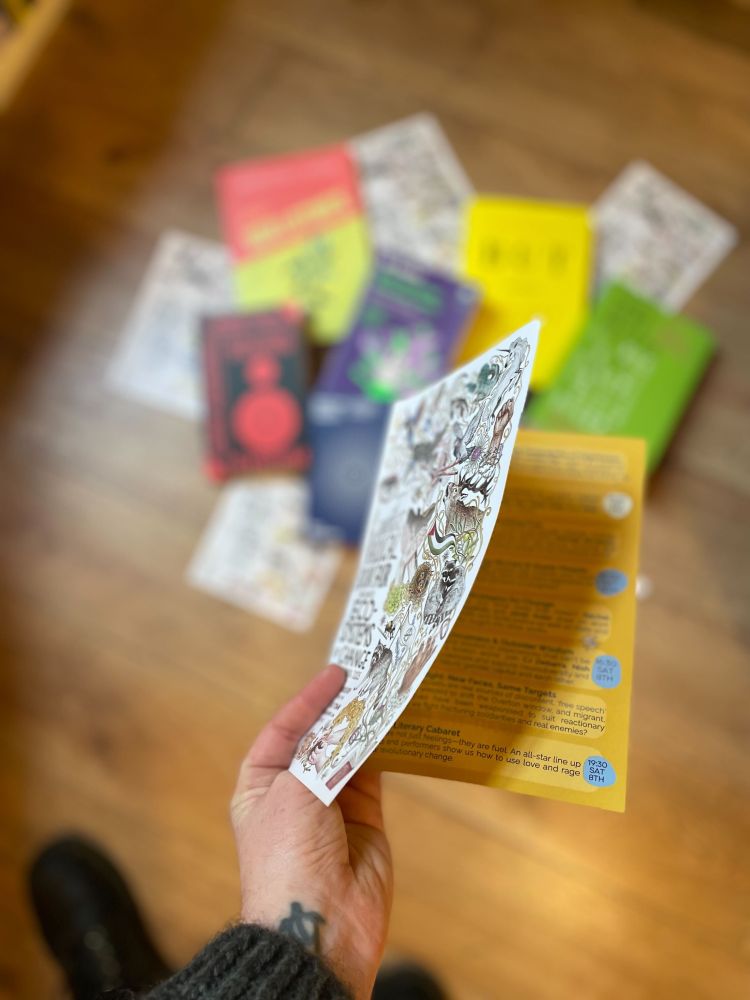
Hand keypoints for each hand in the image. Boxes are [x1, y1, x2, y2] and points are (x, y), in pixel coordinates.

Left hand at [231, 664, 392, 998]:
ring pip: (351, 753)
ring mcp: (332, 806)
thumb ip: (326, 751)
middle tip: (369, 674)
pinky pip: (376, 775)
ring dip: (366, 726)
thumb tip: (352, 715)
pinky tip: (397, 725)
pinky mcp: (365, 819)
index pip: (284, 728)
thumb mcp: (296, 792)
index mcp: (261, 784)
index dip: (308, 699)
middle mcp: (295, 791)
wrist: (317, 928)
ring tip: (386, 691)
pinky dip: (386, 750)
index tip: (336, 673)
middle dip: (341, 709)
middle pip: (321, 738)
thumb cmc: (287, 858)